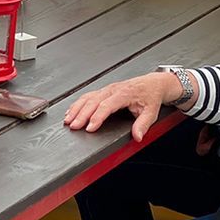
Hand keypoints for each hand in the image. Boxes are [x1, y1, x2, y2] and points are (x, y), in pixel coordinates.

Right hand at [63, 72, 181, 137]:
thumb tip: (137, 136)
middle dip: (81, 114)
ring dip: (76, 109)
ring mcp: (106, 89)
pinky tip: (71, 112)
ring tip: (68, 120)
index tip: (89, 127)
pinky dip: (77, 104)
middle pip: (93, 101)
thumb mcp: (151, 112)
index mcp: (124, 93)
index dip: (97, 117)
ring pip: (87, 97)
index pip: (106, 106)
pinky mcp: (103, 90)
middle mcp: (112, 90)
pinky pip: (87, 96)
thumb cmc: (150, 96)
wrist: (152, 83)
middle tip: (73, 126)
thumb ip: (143, 125)